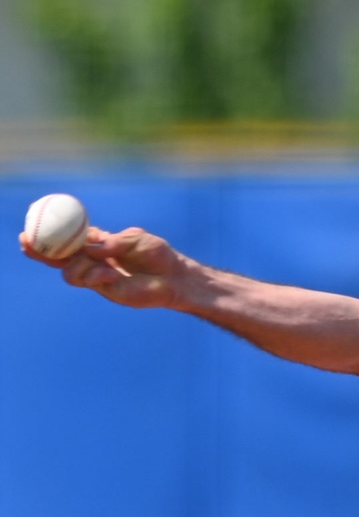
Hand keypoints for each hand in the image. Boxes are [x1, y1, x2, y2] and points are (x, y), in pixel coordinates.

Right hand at [20, 225, 186, 308]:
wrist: (173, 276)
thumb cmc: (157, 254)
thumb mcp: (135, 239)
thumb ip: (113, 242)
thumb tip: (89, 246)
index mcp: (98, 243)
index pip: (69, 238)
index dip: (49, 233)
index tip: (31, 226)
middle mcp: (94, 259)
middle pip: (59, 257)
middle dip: (40, 251)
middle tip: (27, 243)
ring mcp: (97, 276)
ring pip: (69, 272)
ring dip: (78, 266)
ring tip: (101, 264)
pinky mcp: (105, 290)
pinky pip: (89, 282)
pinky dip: (96, 276)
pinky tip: (113, 274)